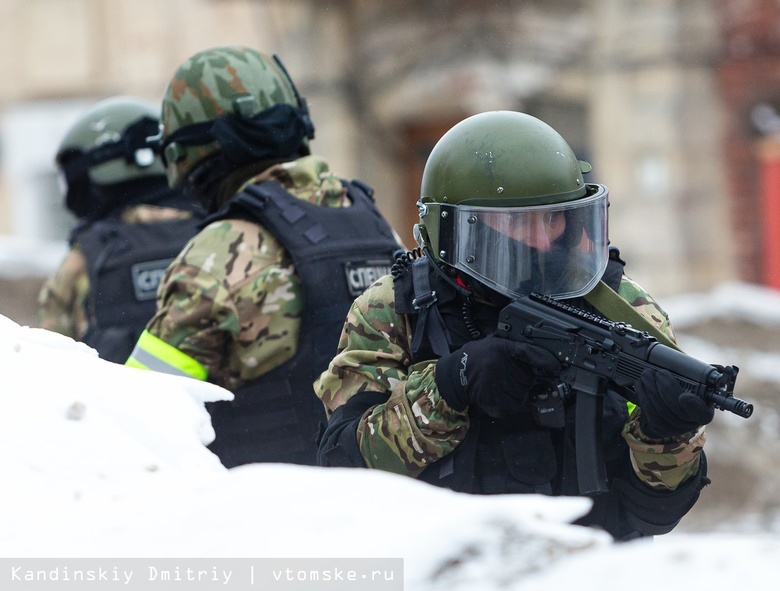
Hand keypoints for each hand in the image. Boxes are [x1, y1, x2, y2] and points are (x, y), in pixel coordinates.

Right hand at [435, 335, 560, 412]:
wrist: (456, 372)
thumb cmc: (477, 357)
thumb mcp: (493, 343)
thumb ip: (512, 348)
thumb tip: (539, 358)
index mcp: (501, 347)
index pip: (528, 352)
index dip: (544, 360)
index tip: (555, 367)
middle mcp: (498, 363)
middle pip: (528, 377)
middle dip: (527, 381)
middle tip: (518, 379)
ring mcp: (495, 380)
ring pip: (522, 392)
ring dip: (521, 393)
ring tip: (511, 388)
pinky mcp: (491, 395)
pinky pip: (514, 403)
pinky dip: (516, 403)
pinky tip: (510, 398)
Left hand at [635, 368, 714, 438]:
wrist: (671, 409)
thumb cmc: (684, 392)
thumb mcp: (695, 385)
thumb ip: (694, 377)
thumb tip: (696, 365)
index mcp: (703, 412)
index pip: (701, 413)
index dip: (693, 406)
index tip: (685, 396)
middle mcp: (690, 423)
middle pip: (676, 410)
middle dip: (665, 389)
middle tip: (659, 373)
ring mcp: (673, 428)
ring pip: (660, 411)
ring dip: (650, 390)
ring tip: (646, 375)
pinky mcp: (658, 428)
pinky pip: (649, 413)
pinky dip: (643, 397)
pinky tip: (640, 385)